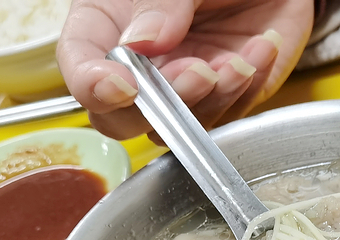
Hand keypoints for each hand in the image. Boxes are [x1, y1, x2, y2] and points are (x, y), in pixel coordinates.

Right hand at [56, 0, 313, 139]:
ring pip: (178, 127)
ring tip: (238, 62)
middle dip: (158, 108)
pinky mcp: (225, 98)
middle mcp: (140, 63)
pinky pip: (228, 113)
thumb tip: (142, 42)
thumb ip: (161, 4)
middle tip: (196, 72)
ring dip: (211, 100)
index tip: (122, 85)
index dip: (92, 84)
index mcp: (107, 23)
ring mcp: (182, 86)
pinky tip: (259, 48)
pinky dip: (246, 87)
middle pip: (121, 118)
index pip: (80, 65)